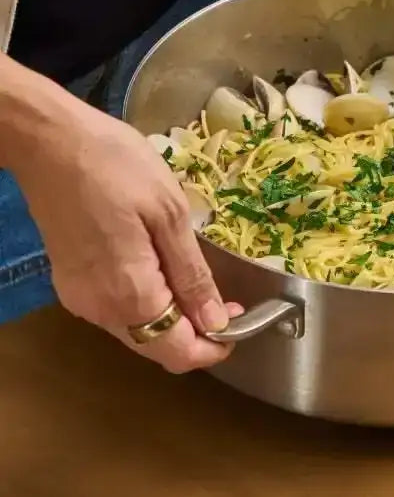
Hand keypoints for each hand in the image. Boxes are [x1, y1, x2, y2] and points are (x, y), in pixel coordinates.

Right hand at [8, 80, 238, 372]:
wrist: (51, 142)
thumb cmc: (117, 166)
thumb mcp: (170, 213)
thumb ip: (192, 274)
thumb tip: (216, 322)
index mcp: (130, 295)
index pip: (177, 354)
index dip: (214, 347)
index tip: (239, 322)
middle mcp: (101, 311)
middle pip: (157, 347)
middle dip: (196, 333)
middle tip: (226, 299)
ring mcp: (81, 299)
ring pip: (137, 331)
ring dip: (172, 317)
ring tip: (197, 278)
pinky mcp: (71, 284)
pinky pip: (117, 311)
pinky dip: (147, 303)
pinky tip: (162, 270)